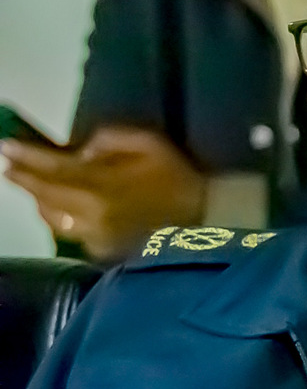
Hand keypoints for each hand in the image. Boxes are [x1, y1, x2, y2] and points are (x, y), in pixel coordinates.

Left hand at [1, 128, 207, 261]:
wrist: (205, 220)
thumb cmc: (177, 178)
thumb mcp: (149, 143)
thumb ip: (111, 139)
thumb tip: (83, 150)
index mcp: (102, 183)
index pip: (53, 167)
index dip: (27, 156)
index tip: (5, 146)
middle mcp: (91, 211)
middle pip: (45, 194)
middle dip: (24, 178)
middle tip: (9, 166)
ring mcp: (94, 234)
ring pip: (52, 217)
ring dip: (38, 200)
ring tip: (30, 187)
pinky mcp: (102, 249)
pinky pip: (71, 232)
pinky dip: (60, 218)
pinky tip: (58, 210)